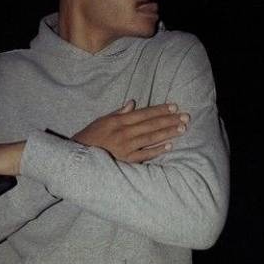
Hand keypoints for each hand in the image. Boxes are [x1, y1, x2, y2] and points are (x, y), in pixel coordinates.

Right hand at [73, 100, 188, 162]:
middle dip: (169, 120)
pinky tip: (169, 146)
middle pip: (150, 125)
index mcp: (118, 121)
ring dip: (167, 133)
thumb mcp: (103, 120)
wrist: (78, 155)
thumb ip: (119, 112)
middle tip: (185, 117)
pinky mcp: (125, 160)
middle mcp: (123, 133)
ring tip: (182, 129)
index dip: (160, 110)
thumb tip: (133, 103)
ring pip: (150, 138)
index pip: (143, 113)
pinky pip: (144, 155)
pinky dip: (156, 150)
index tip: (174, 106)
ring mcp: (125, 147)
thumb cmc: (91, 136)